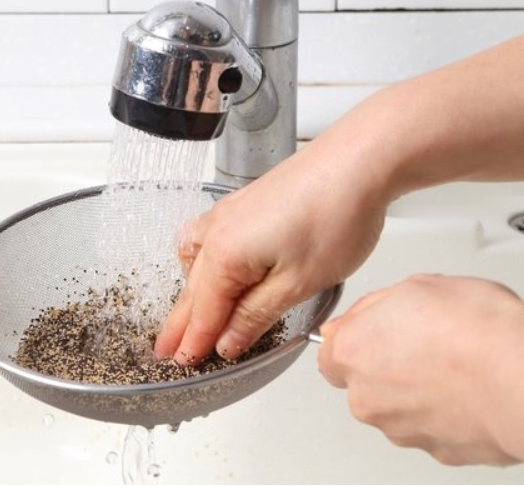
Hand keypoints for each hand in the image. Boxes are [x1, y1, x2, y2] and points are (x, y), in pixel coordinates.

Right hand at [154, 138, 389, 364]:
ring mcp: (229, 213)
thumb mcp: (297, 283)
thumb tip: (228, 341)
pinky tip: (205, 265)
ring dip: (189, 293)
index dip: (194, 342)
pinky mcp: (245, 203)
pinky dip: (200, 262)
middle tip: (164, 350)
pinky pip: (207, 239)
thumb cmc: (334, 214)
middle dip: (180, 324)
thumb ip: (256, 315)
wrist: (358, 160)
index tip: (184, 363)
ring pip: (196, 262)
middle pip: (193, 289)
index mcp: (224, 256)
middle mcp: (218, 231)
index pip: (204, 312)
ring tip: (182, 317)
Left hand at [318, 274, 523, 466]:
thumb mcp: (414, 287)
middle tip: (425, 344)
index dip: (356, 339)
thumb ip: (371, 309)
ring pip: (397, 408)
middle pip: (364, 383)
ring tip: (454, 367)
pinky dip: (445, 413)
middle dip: (387, 366)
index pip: (330, 353)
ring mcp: (400, 429)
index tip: (378, 332)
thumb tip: (359, 318)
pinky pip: (432, 428)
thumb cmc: (474, 329)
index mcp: (351, 353)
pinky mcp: (437, 451)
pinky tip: (468, 391)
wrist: (520, 377)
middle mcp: (367, 398)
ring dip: (416, 392)